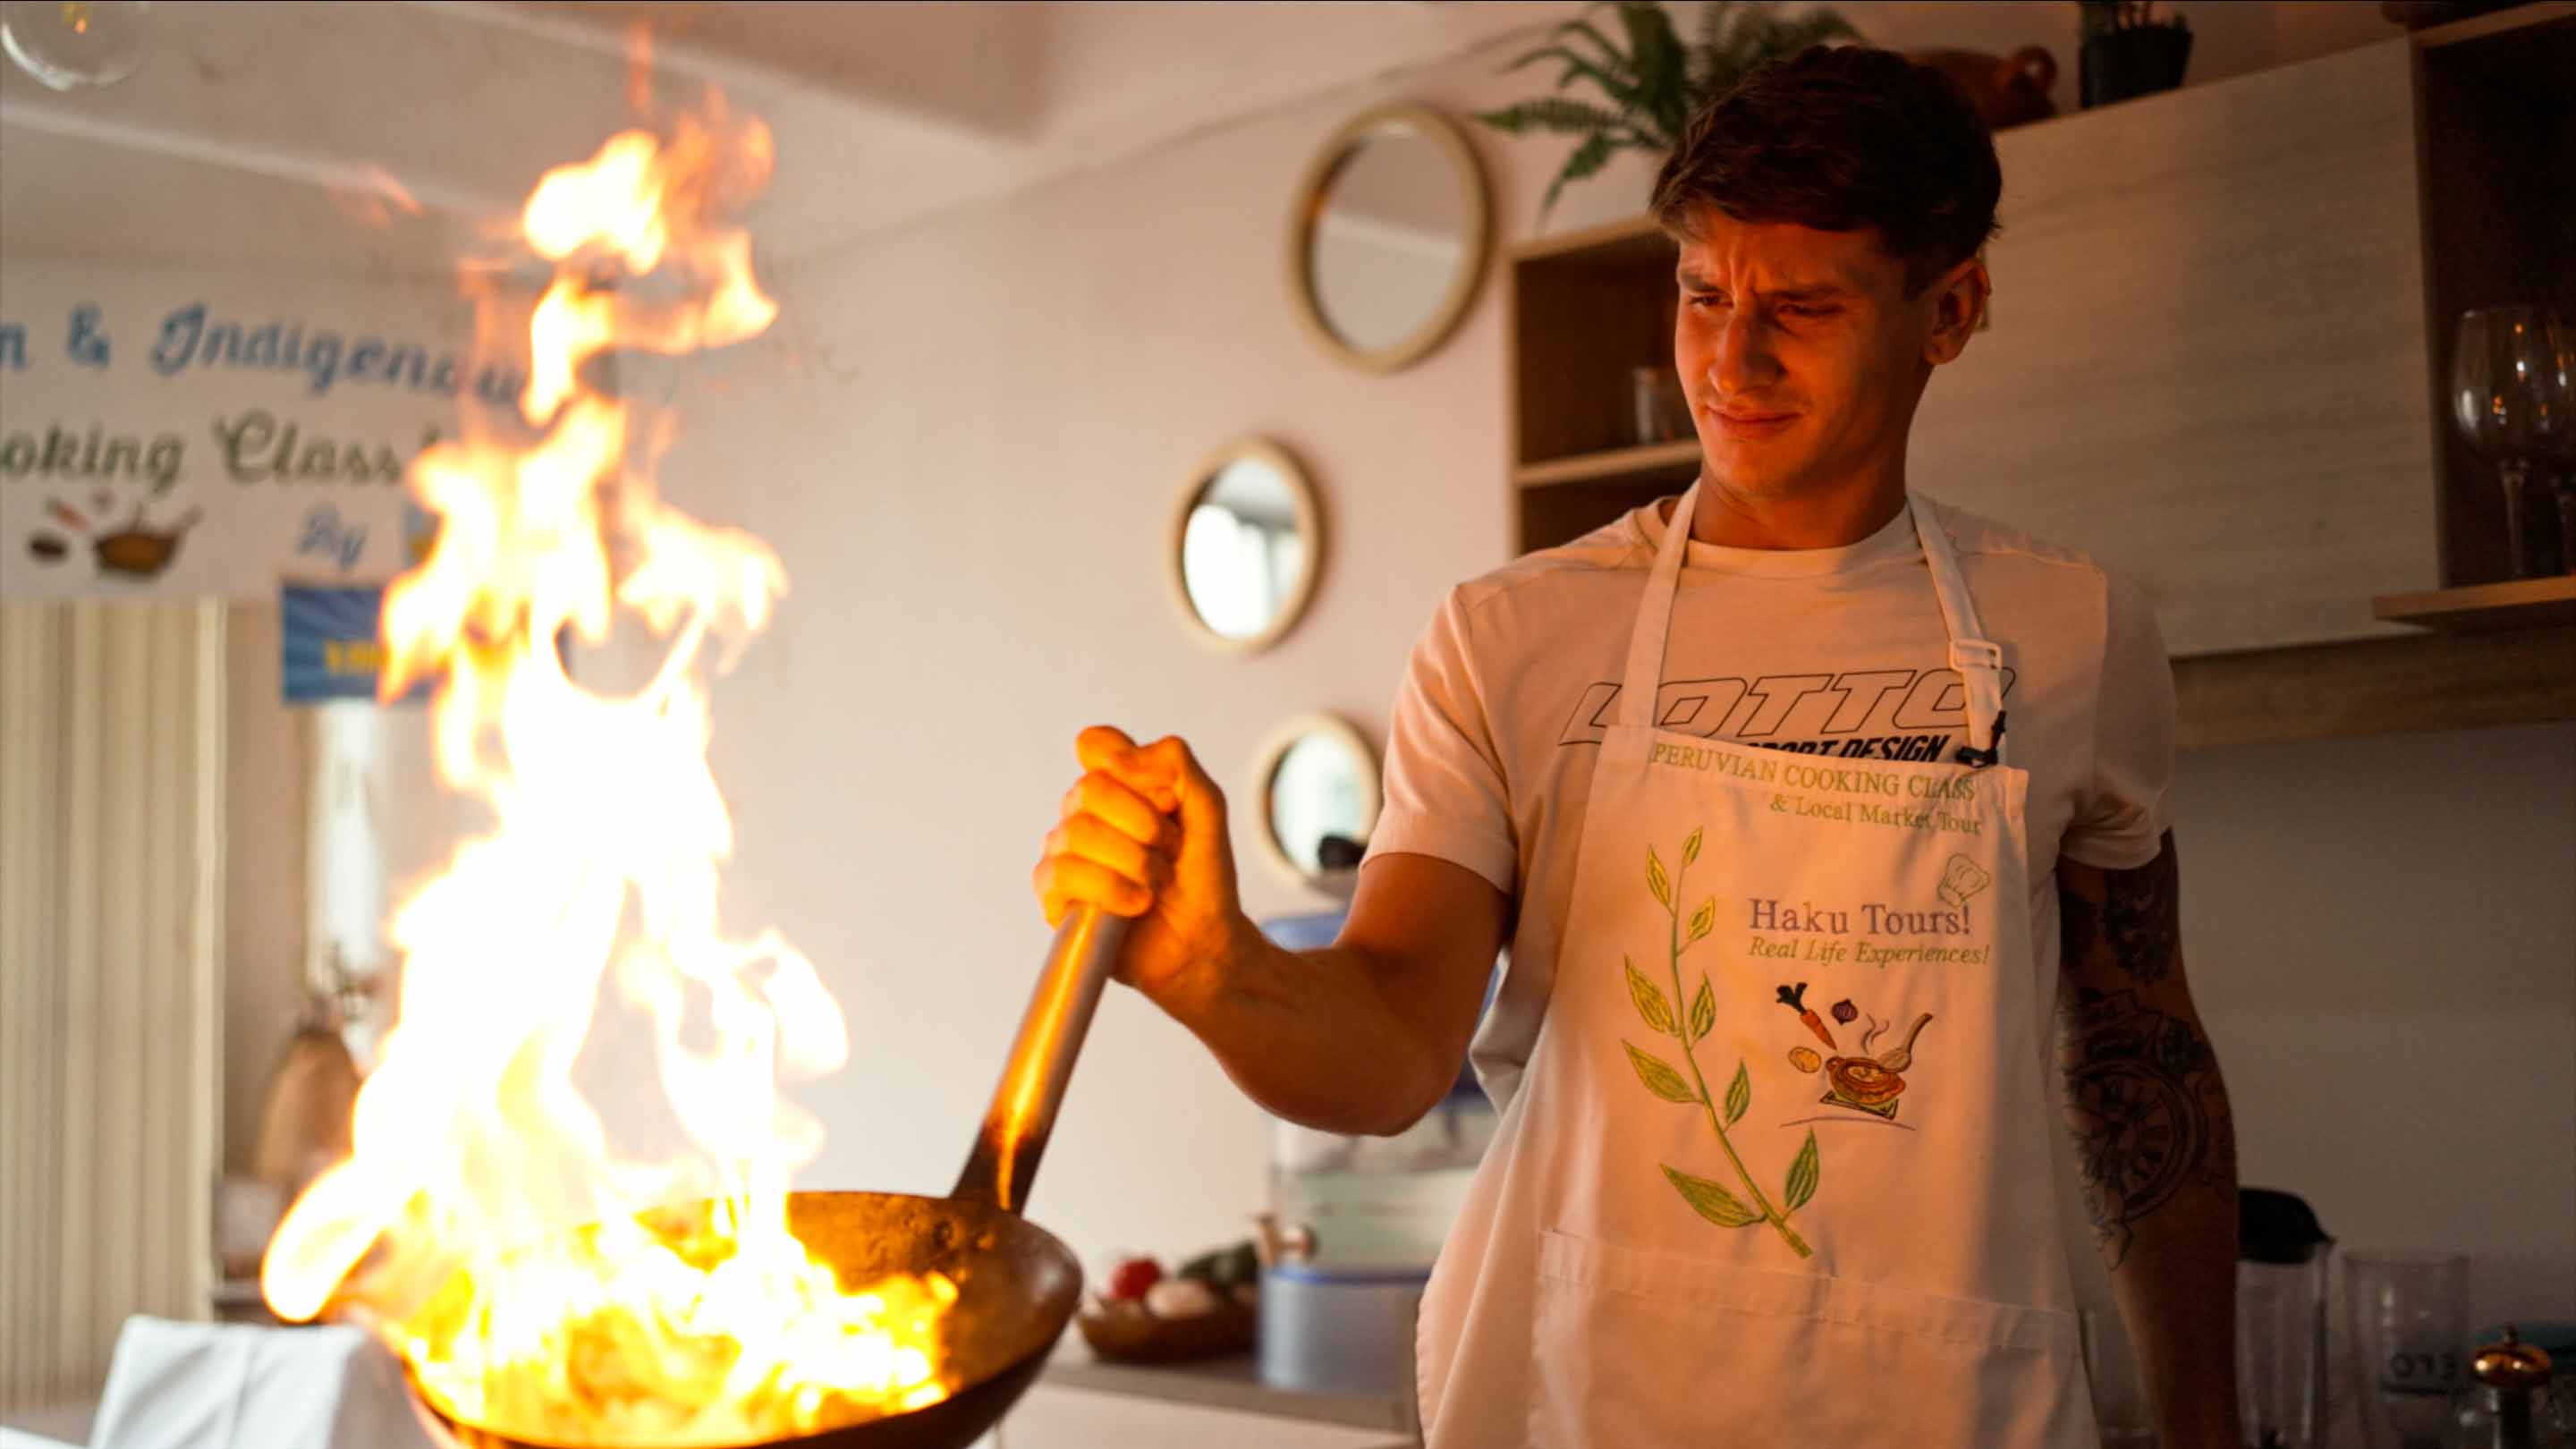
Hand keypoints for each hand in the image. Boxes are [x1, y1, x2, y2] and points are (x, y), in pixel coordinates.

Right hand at [1031, 725, 1246, 1012]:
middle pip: (1091, 787)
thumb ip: (1175, 764)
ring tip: (1156, 884)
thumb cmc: (1201, 875)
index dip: (1129, 765)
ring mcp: (1063, 851)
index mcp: (1115, 784)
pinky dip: (1111, 889)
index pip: (1096, 744)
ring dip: (1135, 862)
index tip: (1167, 799)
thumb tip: (1117, 761)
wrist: (1203, 940)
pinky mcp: (1053, 894)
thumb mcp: (1207, 808)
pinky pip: (1063, 873)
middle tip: (1169, 851)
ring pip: (1078, 832)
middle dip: (1144, 824)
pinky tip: (1137, 903)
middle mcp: (1082, 812)